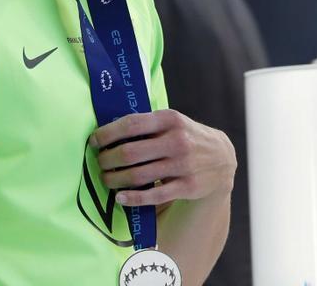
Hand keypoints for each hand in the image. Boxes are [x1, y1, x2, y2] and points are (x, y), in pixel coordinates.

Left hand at [92, 109, 235, 208]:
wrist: (222, 158)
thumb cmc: (188, 137)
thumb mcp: (174, 122)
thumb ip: (148, 124)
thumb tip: (110, 130)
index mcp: (170, 119)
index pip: (131, 124)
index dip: (107, 134)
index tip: (94, 141)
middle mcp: (177, 140)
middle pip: (130, 152)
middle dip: (107, 160)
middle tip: (100, 163)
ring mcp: (183, 165)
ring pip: (138, 176)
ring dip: (115, 180)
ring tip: (106, 179)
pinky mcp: (187, 186)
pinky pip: (153, 195)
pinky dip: (132, 198)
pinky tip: (120, 197)